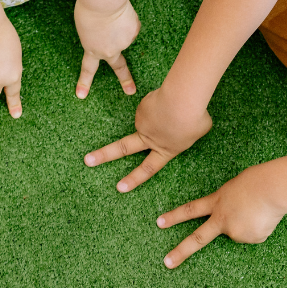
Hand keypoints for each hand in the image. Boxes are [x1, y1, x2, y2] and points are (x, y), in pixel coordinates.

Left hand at [74, 0, 139, 98]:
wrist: (103, 2)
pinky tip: (122, 13)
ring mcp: (124, 42)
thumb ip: (96, 36)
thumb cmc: (88, 10)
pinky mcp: (134, 31)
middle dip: (125, 80)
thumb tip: (112, 36)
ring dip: (120, 26)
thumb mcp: (85, 27)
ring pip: (124, 34)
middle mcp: (110, 51)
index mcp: (92, 50)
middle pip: (119, 67)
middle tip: (130, 91)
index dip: (85, 82)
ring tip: (112, 14)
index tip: (81, 95)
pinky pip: (132, 25)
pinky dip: (127, 19)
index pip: (88, 69)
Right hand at [83, 85, 211, 192]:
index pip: (148, 169)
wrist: (182, 100)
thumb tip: (177, 126)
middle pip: (122, 148)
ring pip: (151, 117)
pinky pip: (153, 104)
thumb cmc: (195, 117)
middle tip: (87, 160)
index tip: (119, 188)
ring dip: (163, 112)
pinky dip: (163, 102)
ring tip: (179, 107)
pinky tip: (172, 99)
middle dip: (103, 155)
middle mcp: (149, 139)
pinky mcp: (141, 107)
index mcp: (166, 150)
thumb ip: (186, 132)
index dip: (134, 179)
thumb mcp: (198, 131)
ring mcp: (143, 123)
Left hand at [156, 167, 284, 267]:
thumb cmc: (258, 181)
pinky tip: (266, 217)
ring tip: (260, 210)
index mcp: (217, 202)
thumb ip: (228, 204)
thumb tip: (234, 220)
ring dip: (250, 224)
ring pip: (240, 233)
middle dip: (181, 251)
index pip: (190, 210)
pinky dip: (261, 228)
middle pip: (198, 239)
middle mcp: (222, 219)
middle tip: (167, 264)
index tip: (159, 223)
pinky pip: (255, 235)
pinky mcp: (250, 239)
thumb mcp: (235, 188)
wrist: (272, 188)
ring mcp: (235, 231)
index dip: (174, 217)